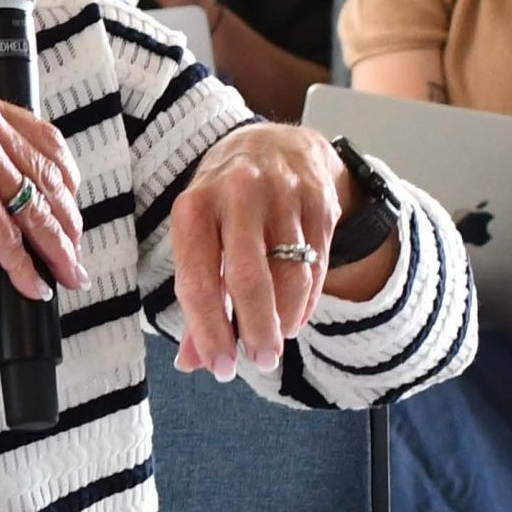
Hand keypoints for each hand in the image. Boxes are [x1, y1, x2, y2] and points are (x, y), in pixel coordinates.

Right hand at [0, 86, 86, 303]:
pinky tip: (34, 283)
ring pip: (37, 211)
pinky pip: (12, 238)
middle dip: (67, 219)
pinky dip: (25, 267)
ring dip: (58, 249)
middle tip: (75, 246)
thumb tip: (18, 184)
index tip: (72, 199)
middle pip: (48, 177)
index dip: (66, 174)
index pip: (45, 138)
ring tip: (69, 272)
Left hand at [166, 124, 345, 379]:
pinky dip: (307, 300)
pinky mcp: (319, 200)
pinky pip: (317, 266)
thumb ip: (199, 299)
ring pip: (290, 275)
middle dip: (256, 330)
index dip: (210, 333)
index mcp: (194, 206)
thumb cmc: (227, 203)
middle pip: (248, 279)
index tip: (221, 366)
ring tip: (278, 335)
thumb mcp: (200, 237)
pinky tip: (296, 313)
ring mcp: (283, 194)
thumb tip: (192, 362)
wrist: (276, 144)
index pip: (199, 282)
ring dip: (285, 318)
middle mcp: (237, 194)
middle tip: (261, 360)